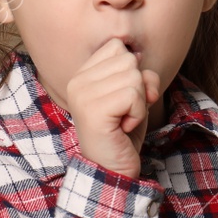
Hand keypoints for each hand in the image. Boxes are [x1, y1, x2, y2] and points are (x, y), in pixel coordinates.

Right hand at [66, 39, 161, 178]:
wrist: (112, 170)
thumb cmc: (123, 134)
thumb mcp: (134, 97)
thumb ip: (137, 74)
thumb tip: (138, 55)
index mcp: (82, 75)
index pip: (117, 47)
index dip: (132, 71)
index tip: (123, 99)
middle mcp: (77, 82)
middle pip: (128, 60)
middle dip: (139, 88)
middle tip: (125, 112)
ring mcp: (83, 95)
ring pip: (134, 77)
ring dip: (139, 103)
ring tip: (123, 121)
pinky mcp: (93, 109)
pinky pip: (133, 95)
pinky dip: (138, 113)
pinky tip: (124, 127)